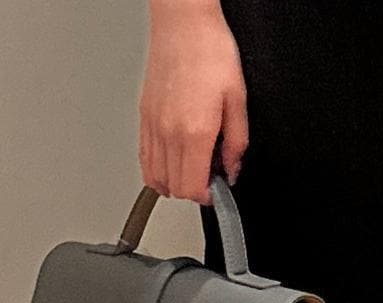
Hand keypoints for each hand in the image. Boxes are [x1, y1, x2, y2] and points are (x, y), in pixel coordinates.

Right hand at [139, 0, 247, 204]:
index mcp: (195, 132)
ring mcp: (153, 126)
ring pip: (156, 178)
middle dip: (193, 190)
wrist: (183, 24)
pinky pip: (144, 158)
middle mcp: (170, 133)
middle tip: (208, 175)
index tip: (217, 189)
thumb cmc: (210, 53)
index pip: (193, 188)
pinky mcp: (144, 117)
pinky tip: (172, 161)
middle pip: (174, 188)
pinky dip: (157, 169)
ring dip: (174, 181)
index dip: (208, 197)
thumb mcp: (238, 101)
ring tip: (192, 166)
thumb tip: (232, 170)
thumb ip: (237, 143)